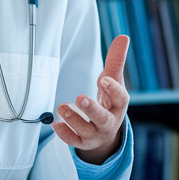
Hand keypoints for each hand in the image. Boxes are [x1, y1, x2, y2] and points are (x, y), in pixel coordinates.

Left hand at [54, 35, 130, 165]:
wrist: (106, 131)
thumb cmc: (109, 101)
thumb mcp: (112, 81)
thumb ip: (115, 60)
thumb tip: (123, 37)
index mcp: (118, 105)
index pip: (120, 98)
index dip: (112, 89)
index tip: (103, 78)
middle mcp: (109, 121)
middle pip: (103, 119)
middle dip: (92, 109)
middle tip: (80, 97)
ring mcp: (96, 134)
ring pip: (86, 131)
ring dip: (73, 119)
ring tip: (62, 106)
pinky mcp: (84, 143)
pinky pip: (74, 142)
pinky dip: (65, 134)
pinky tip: (55, 124)